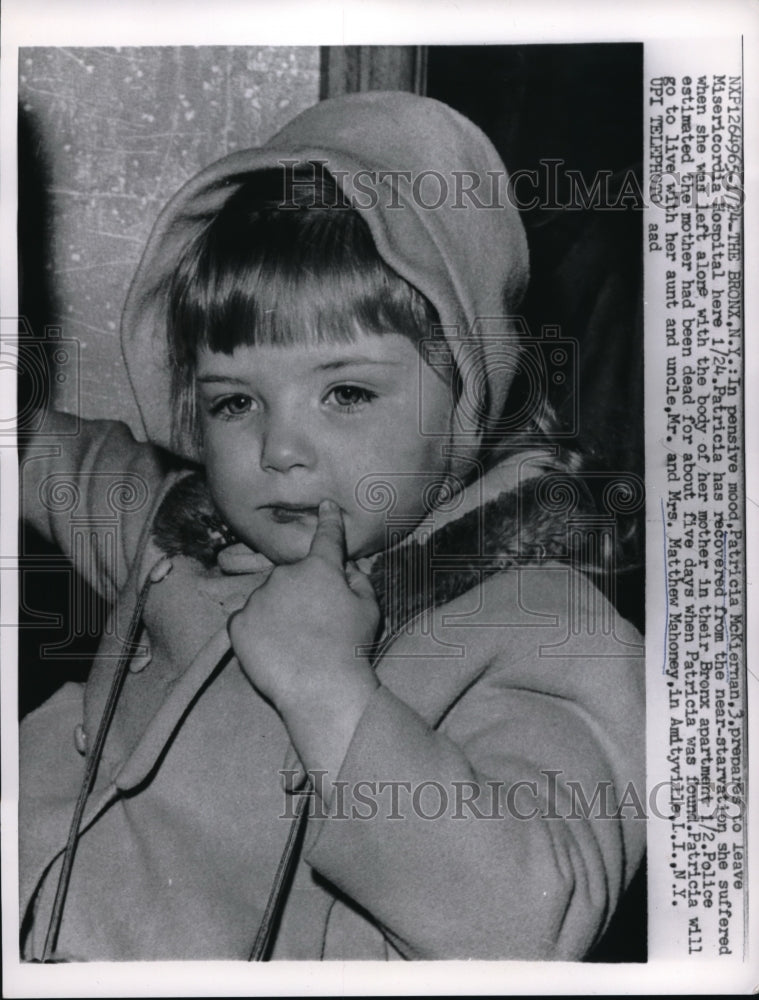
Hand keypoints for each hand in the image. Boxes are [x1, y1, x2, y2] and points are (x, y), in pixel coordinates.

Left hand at [228, 501, 379, 782]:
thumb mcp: (369, 608)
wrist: (321, 689)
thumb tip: (347, 569)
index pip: (326, 538)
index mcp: (320, 568)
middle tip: (316, 626)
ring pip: (267, 599)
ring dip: (278, 613)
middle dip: (301, 593)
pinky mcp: (237, 625)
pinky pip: (246, 622)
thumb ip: (359, 580)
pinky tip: (274, 651)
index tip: (325, 507)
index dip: (328, 522)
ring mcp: (257, 599)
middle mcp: (284, 575)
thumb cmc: (352, 648)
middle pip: (292, 577)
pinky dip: (257, 632)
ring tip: (295, 645)